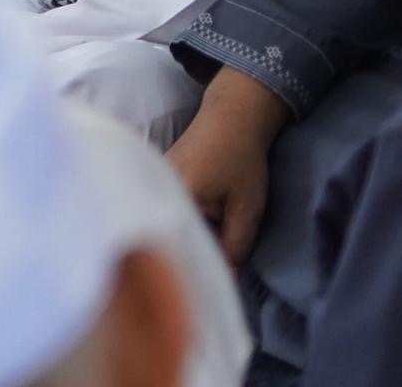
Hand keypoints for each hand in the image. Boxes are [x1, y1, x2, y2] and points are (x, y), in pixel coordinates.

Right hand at [171, 69, 288, 261]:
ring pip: (166, 219)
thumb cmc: (241, 161)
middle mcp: (156, 186)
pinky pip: (164, 206)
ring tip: (198, 252)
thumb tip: (225, 276)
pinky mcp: (158, 177)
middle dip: (187, 251)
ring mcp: (154, 180)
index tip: (208, 283)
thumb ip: (236, 244)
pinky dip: (177, 220)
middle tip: (205, 272)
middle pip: (169, 231)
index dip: (195, 264)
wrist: (231, 118)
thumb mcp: (248, 208)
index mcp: (179, 195)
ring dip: (181, 234)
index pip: (182, 241)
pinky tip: (192, 229)